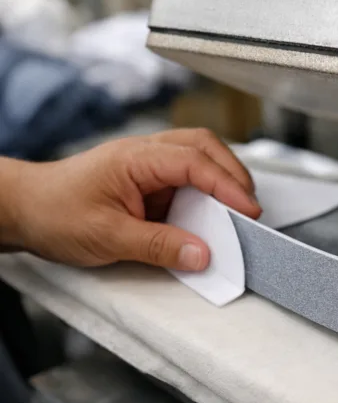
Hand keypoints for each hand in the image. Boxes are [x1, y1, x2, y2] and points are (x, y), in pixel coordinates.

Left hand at [1, 129, 260, 269]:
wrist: (24, 210)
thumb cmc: (55, 212)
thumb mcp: (108, 237)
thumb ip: (159, 246)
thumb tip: (201, 254)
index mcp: (137, 158)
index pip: (195, 163)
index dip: (228, 186)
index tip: (248, 210)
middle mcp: (145, 154)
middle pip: (205, 148)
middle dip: (234, 175)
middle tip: (249, 209)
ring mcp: (148, 165)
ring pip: (199, 158)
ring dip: (222, 181)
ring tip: (234, 213)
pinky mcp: (148, 181)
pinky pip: (186, 180)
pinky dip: (205, 195)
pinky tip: (208, 217)